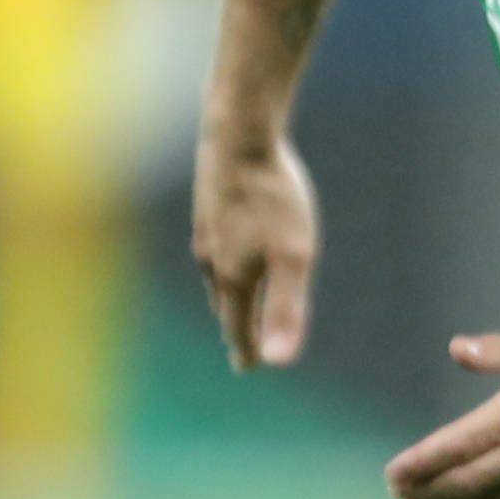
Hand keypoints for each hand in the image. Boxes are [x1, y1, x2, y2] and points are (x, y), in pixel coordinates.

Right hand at [192, 122, 320, 369]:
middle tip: (243, 341)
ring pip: (216, 271)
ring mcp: (205, 227)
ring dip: (227, 290)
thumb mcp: (294, 255)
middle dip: (235, 323)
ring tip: (235, 298)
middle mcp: (212, 257)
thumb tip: (279, 362)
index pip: (238, 325)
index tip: (250, 366)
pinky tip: (231, 242)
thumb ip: (287, 308)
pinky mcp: (207, 201)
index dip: (247, 347)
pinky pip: (215, 241)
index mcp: (233, 275)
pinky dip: (224, 257)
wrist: (240, 132)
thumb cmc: (272, 195)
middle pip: (225, 301)